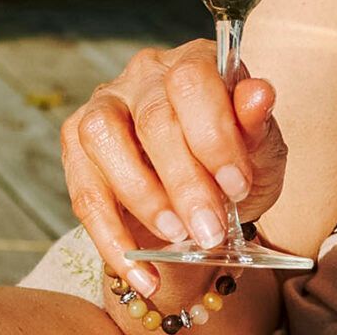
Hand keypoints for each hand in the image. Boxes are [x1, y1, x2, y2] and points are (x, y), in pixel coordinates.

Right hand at [62, 40, 288, 293]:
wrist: (208, 205)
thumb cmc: (235, 166)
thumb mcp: (261, 152)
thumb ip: (258, 126)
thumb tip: (260, 93)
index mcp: (194, 61)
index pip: (192, 81)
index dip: (213, 135)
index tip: (237, 185)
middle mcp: (144, 75)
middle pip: (153, 118)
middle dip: (185, 182)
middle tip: (210, 229)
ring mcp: (104, 107)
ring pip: (103, 141)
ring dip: (143, 198)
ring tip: (178, 237)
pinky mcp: (76, 148)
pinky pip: (84, 194)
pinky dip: (113, 240)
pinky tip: (145, 274)